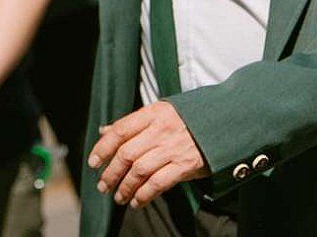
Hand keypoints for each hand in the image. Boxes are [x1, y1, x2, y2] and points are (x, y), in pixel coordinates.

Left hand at [87, 101, 207, 207]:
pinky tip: (137, 201)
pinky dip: (144, 194)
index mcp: (151, 114)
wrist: (224, 125)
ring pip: (140, 170)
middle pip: (126, 154)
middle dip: (111, 172)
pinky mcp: (186, 165)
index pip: (119, 130)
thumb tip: (103, 132)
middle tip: (102, 185)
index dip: (102, 147)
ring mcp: (174, 148)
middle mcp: (160, 130)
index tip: (93, 163)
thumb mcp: (159, 114)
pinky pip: (159, 183)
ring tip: (118, 197)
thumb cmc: (186, 120)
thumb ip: (133, 124)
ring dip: (125, 187)